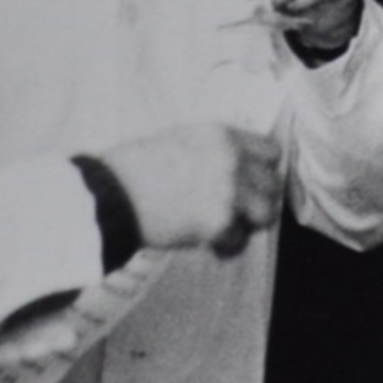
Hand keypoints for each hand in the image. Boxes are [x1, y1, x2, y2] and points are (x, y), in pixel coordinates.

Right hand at [97, 122, 285, 258]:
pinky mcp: (219, 222)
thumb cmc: (134, 168)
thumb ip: (213, 152)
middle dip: (258, 200)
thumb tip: (236, 170)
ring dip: (247, 224)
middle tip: (238, 211)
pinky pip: (238, 241)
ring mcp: (229, 192)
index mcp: (222, 135)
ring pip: (265, 213)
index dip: (263, 170)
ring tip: (225, 228)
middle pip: (272, 184)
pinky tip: (208, 244)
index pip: (271, 152)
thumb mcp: (180, 142)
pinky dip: (224, 246)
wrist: (110, 195)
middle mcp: (232, 160)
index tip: (253, 183)